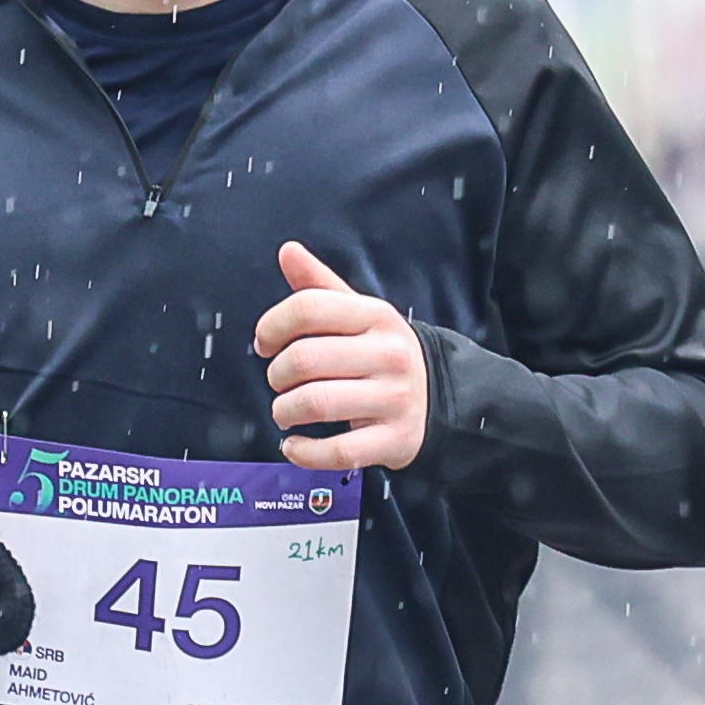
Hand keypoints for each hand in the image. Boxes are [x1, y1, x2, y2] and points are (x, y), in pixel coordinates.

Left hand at [254, 239, 428, 472]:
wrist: (440, 397)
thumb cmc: (383, 354)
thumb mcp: (360, 314)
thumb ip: (320, 287)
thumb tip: (288, 252)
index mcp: (375, 316)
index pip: (309, 308)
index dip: (272, 325)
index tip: (265, 343)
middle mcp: (387, 355)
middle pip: (304, 359)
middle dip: (276, 376)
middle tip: (279, 383)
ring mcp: (393, 399)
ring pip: (315, 404)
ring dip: (285, 411)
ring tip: (286, 411)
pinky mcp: (393, 440)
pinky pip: (336, 451)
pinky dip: (303, 452)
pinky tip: (295, 445)